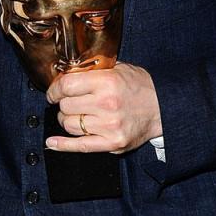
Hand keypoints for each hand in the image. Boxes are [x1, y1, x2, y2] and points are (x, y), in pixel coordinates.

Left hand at [45, 63, 161, 154]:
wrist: (164, 108)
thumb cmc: (139, 87)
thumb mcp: (118, 69)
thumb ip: (92, 71)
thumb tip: (64, 75)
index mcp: (107, 82)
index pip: (66, 86)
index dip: (54, 89)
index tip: (53, 92)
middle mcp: (107, 104)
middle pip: (66, 106)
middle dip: (63, 104)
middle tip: (70, 103)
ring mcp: (109, 126)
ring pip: (69, 125)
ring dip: (67, 120)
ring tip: (76, 115)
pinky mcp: (112, 143)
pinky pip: (80, 146)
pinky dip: (63, 145)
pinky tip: (52, 142)